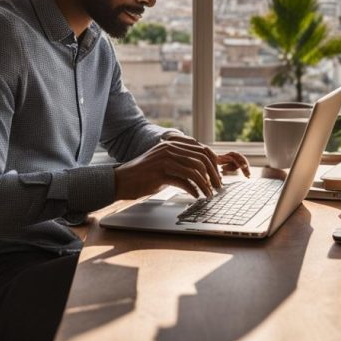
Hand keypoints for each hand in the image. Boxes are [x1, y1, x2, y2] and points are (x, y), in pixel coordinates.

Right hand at [113, 136, 248, 199]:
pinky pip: (184, 182)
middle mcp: (169, 149)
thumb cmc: (144, 175)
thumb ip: (180, 161)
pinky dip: (193, 190)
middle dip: (213, 175)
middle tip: (218, 187)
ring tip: (209, 194)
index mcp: (172, 144)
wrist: (121, 180)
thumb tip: (202, 170)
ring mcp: (164, 160)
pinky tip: (196, 196)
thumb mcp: (163, 162)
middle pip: (201, 159)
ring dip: (205, 185)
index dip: (214, 164)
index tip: (218, 177)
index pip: (202, 149)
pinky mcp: (160, 173)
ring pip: (195, 171)